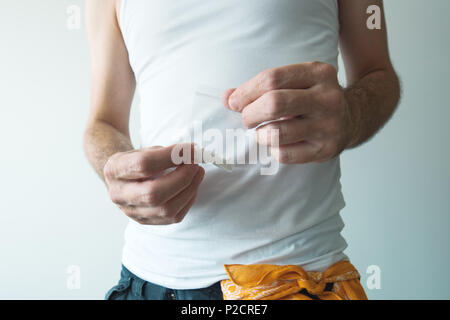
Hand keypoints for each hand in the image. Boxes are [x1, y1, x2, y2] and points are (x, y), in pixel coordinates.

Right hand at [103, 144, 204, 224]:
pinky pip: (174, 217)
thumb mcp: (144, 150)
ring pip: (166, 209)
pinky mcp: (147, 221)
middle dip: (182, 178)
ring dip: (189, 189)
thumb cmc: (137, 161)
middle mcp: (119, 195)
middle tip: (195, 164)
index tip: (190, 149)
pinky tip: (192, 187)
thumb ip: (165, 153)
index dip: (171, 156)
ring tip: (198, 173)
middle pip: (153, 194)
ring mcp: (132, 212)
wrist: (124, 178)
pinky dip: (188, 200)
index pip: (143, 164)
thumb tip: (190, 155)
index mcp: (114, 170)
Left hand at [223, 62, 355, 163]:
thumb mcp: (294, 82)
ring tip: (261, 132)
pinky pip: (285, 154)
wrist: (352, 119)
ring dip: (260, 134)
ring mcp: (329, 125)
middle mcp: (327, 98)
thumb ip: (261, 86)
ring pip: (277, 133)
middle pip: (274, 103)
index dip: (246, 92)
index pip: (271, 78)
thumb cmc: (311, 98)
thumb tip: (227, 97)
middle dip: (250, 114)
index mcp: (318, 73)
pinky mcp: (326, 149)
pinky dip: (273, 150)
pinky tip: (277, 143)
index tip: (234, 102)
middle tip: (246, 119)